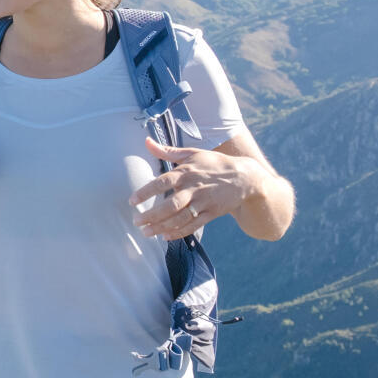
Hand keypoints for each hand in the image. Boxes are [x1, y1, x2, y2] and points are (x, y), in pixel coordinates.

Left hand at [130, 136, 259, 238]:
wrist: (245, 177)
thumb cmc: (214, 164)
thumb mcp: (192, 153)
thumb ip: (167, 151)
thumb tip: (146, 141)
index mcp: (186, 172)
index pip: (162, 182)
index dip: (146, 192)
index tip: (132, 201)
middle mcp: (193, 188)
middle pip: (170, 205)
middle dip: (151, 215)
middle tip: (136, 222)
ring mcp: (203, 202)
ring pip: (180, 218)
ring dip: (161, 227)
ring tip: (146, 232)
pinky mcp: (212, 213)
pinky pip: (194, 226)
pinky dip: (179, 232)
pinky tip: (165, 236)